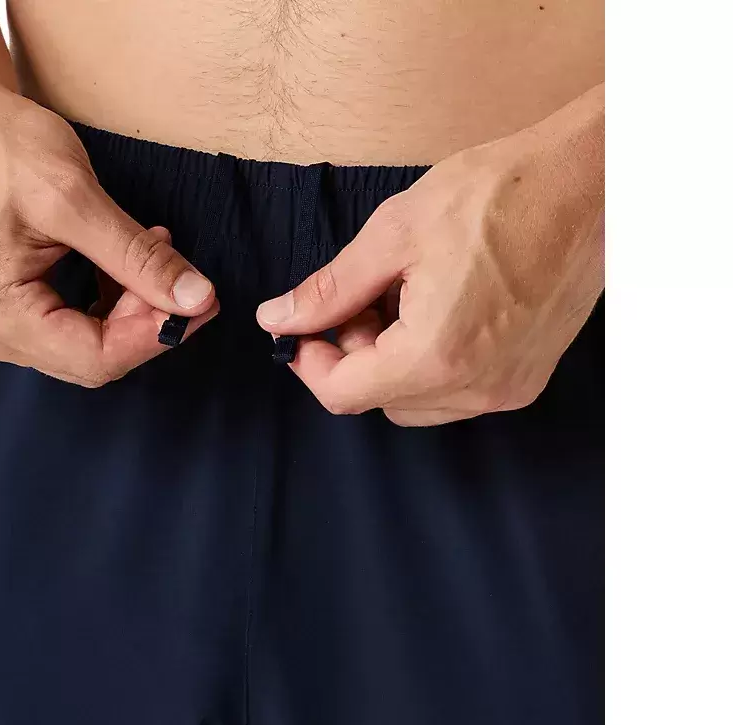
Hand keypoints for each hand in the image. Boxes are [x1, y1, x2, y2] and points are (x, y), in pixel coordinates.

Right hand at [0, 94, 217, 386]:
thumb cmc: (3, 148)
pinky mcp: (6, 312)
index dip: (155, 335)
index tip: (201, 302)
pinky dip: (110, 302)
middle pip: (93, 357)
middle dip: (146, 321)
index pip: (96, 357)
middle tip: (189, 280)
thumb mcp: (77, 199)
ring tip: (155, 254)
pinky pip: (72, 328)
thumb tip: (196, 299)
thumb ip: (137, 257)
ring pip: (89, 345)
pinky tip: (127, 266)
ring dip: (132, 310)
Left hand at [256, 89, 603, 424]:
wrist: (586, 182)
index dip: (310, 362)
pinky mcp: (528, 377)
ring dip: (391, 362)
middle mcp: (477, 388)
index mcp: (436, 355)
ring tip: (402, 298)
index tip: (301, 328)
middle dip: (354, 357)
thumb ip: (331, 290)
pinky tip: (437, 308)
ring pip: (416, 402)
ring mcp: (508, 388)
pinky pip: (456, 392)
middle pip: (379, 401)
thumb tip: (279, 320)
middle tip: (361, 299)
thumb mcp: (393, 234)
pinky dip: (430, 363)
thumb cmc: (496, 195)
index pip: (344, 395)